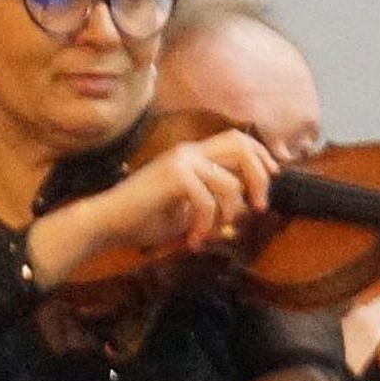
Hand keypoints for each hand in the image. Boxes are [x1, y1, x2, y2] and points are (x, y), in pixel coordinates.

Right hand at [88, 128, 278, 251]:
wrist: (107, 223)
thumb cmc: (143, 219)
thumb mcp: (187, 209)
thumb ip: (214, 201)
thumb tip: (247, 208)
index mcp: (192, 155)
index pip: (238, 139)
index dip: (261, 156)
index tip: (272, 179)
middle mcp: (188, 152)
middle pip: (241, 146)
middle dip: (259, 176)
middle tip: (258, 207)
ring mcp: (180, 162)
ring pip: (230, 182)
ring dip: (228, 215)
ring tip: (211, 234)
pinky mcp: (173, 177)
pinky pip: (208, 201)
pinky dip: (205, 225)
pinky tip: (194, 240)